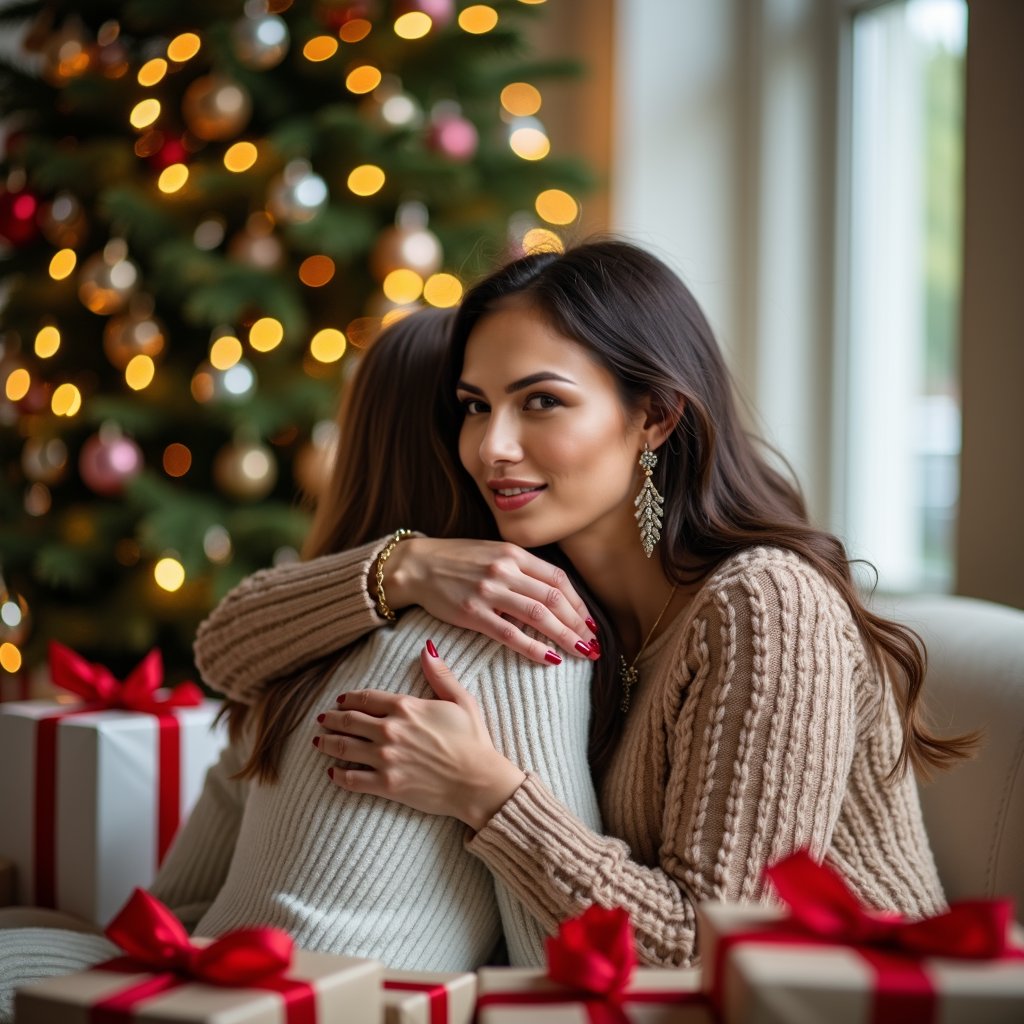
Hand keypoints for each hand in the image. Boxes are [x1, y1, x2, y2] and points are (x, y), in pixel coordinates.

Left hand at [315, 642, 525, 830]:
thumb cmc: (474, 740)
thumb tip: (427, 648)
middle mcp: (390, 730)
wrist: (478, 782)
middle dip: (331, 719)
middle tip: (322, 719)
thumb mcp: (461, 700)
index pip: (366, 698)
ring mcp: (386, 758)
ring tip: (318, 741)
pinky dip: (338, 775)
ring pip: (344, 747)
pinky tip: (332, 772)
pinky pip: (352, 779)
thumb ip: (440, 674)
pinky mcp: (386, 784)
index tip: (341, 700)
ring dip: (327, 743)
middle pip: (349, 720)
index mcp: (406, 707)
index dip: (350, 698)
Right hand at [384, 537, 598, 663]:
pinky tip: (551, 659)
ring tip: (581, 653)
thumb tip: (553, 594)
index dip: (579, 604)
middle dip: (578, 624)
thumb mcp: (493, 553)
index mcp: (514, 553)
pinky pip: (511, 634)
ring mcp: (489, 591)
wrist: (417, 565)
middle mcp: (505, 569)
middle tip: (593, 645)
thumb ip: (522, 568)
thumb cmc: (457, 561)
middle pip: (554, 599)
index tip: (590, 623)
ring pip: (539, 616)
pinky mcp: (473, 612)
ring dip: (565, 637)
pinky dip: (534, 648)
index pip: (558, 580)